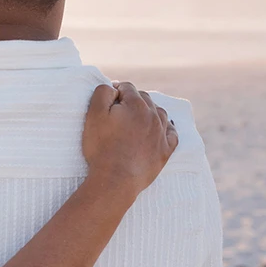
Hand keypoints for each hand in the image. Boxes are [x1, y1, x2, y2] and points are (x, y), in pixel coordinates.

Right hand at [81, 81, 178, 196]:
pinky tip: (161, 129)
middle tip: (119, 109)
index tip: (108, 99)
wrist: (116, 179)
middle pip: (144, 98)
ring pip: (160, 113)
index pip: (127, 87)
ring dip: (149, 111)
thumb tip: (113, 88)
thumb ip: (102, 93)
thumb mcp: (94, 115)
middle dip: (132, 99)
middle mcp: (153, 116)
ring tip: (138, 118)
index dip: (116, 90)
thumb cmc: (102, 147)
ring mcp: (161, 133)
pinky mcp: (165, 151)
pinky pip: (171, 133)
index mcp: (136, 105)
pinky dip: (166, 128)